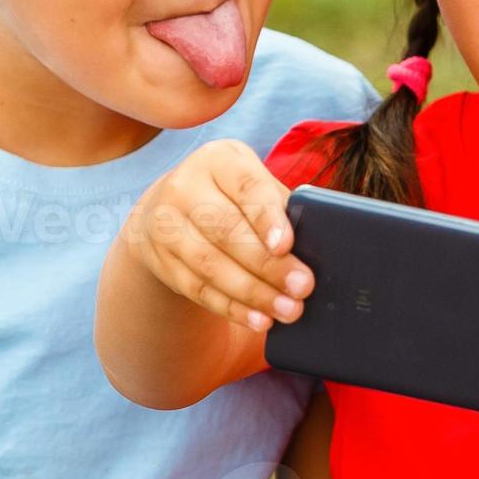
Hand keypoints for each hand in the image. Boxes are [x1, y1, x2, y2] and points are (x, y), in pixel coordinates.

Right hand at [119, 140, 310, 331]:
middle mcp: (184, 188)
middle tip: (303, 287)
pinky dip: (231, 307)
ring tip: (287, 310)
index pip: (245, 187)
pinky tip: (258, 319)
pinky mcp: (160, 261)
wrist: (168, 208)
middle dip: (268, 264)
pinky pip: (198, 289)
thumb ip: (281, 207)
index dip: (266, 217)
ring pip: (210, 265)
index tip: (286, 244)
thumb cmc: (232, 196)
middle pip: (227, 230)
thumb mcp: (253, 185)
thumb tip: (318, 245)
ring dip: (252, 293)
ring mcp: (166, 225)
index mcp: (218, 160)